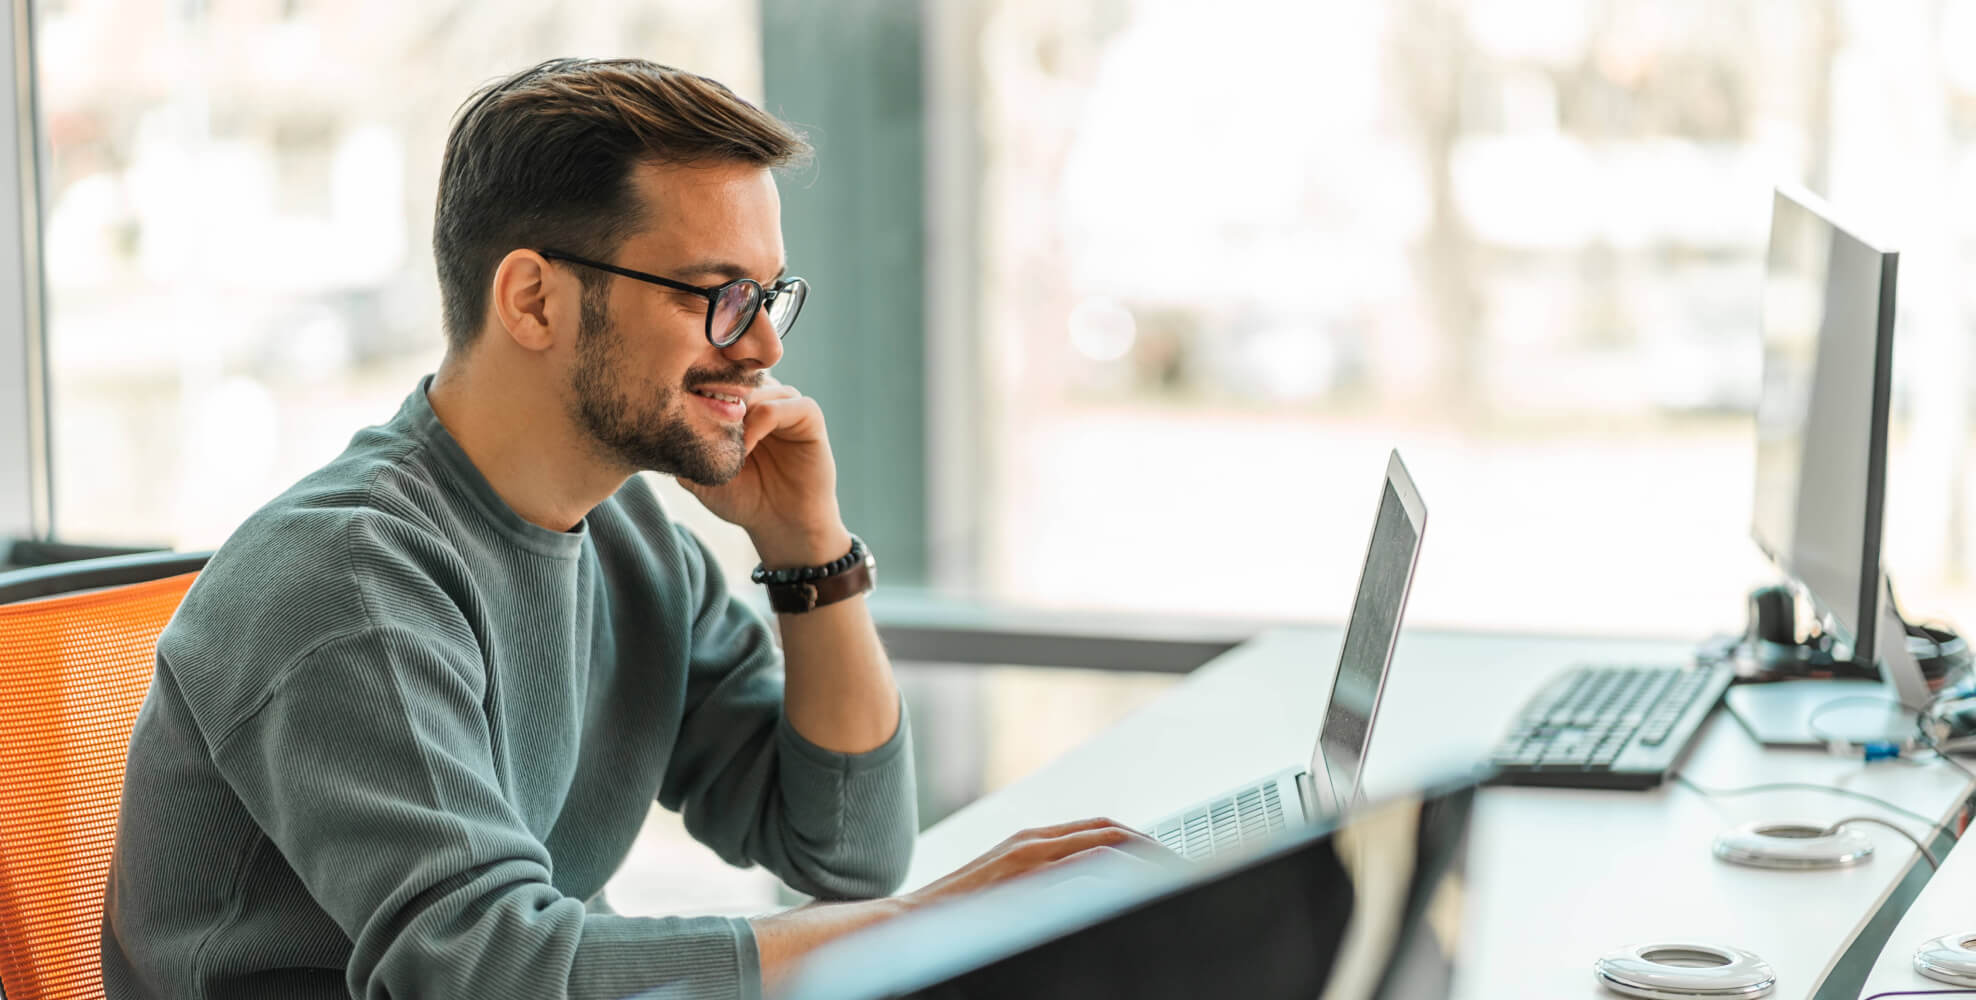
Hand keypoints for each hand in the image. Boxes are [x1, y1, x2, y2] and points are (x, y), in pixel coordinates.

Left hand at [680, 376, 847, 564]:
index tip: (681, 411)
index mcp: (740, 405)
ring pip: (759, 387)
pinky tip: (747, 447)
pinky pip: (785, 403)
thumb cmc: (743, 499)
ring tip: (727, 445)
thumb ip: (681, 447)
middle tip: (702, 426)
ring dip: (739, 413)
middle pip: (737, 376)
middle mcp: (764, 398)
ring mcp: (787, 405)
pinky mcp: (809, 417)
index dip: (699, 387)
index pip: (718, 375)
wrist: (780, 525)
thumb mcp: (700, 473)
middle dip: (717, 397)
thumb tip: (652, 422)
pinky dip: (762, 421)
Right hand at [903, 817, 1179, 908]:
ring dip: (1142, 857)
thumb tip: (1082, 896)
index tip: (1166, 861)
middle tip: (1184, 867)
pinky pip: (1081, 864)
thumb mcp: (1006, 895)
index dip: (1137, 842)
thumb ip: (1041, 888)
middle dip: (1151, 846)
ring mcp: (1028, 855)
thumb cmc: (956, 919)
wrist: (908, 924)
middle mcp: (1033, 841)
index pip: (1099, 830)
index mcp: (1032, 843)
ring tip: (1173, 876)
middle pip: (1109, 831)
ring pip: (1103, 842)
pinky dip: (1114, 869)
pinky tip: (1137, 887)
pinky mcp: (1022, 874)